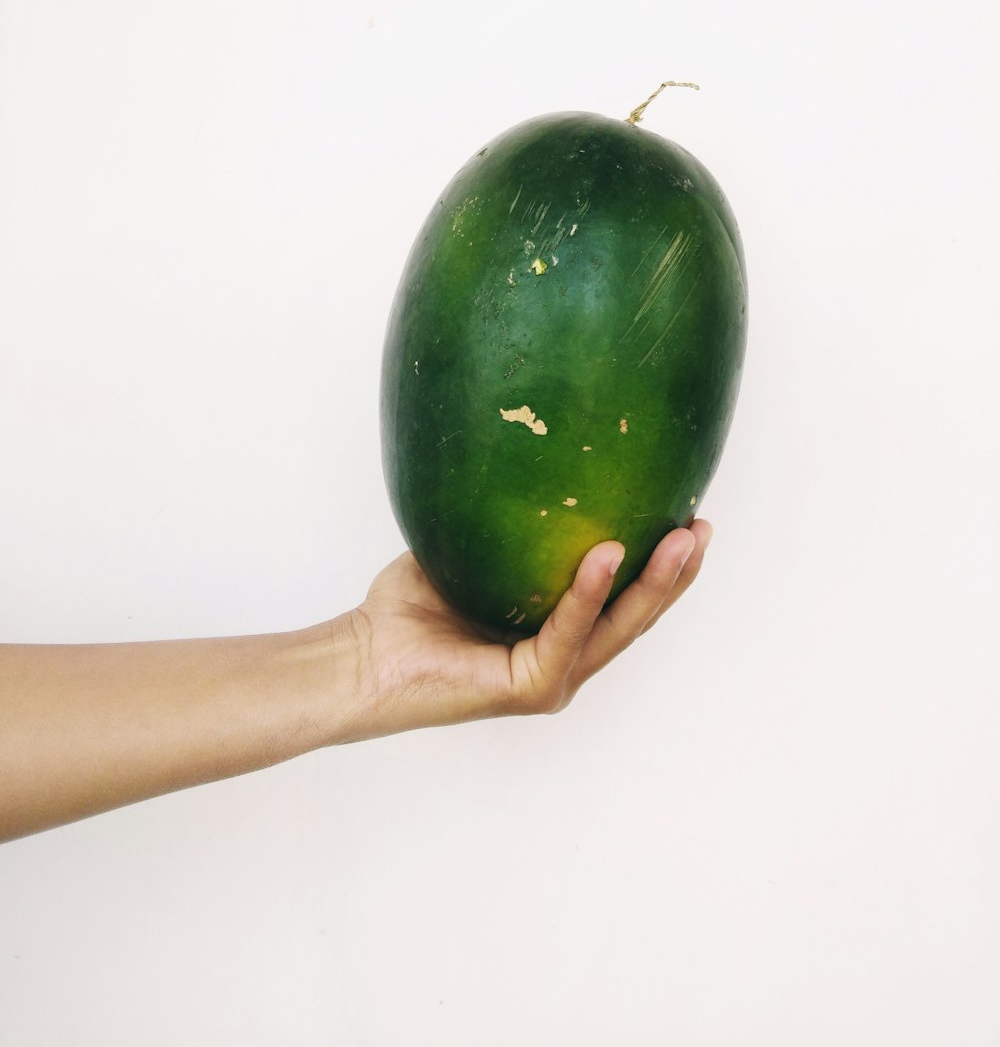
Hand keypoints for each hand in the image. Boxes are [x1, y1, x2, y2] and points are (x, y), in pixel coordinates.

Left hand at [340, 520, 712, 738]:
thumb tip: (532, 454)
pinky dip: (587, 593)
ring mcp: (551, 677)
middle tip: (704, 525)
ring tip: (682, 538)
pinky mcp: (529, 688)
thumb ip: (508, 518)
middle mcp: (564, 659)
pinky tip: (608, 555)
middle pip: (636, 616)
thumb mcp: (469, 546)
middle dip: (676, 572)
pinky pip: (567, 634)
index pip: (622, 599)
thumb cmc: (409, 606)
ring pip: (617, 628)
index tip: (690, 515)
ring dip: (654, 583)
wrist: (363, 658)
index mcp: (558, 633)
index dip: (661, 563)